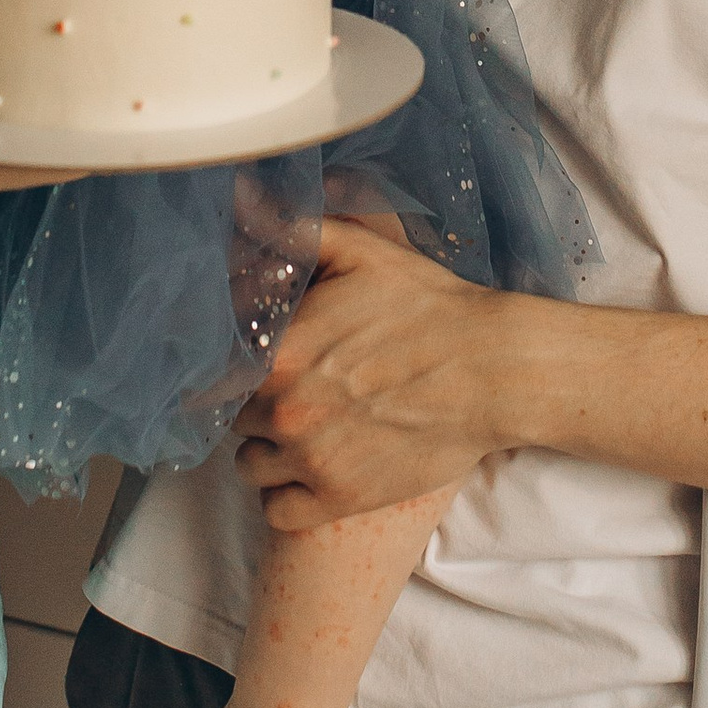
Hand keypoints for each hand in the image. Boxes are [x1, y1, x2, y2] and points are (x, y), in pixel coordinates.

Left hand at [234, 217, 526, 527]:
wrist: (492, 370)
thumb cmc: (428, 307)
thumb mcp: (360, 253)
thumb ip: (291, 229)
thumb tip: (238, 197)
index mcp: (280, 352)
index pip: (214, 375)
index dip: (232, 369)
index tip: (257, 365)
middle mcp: (285, 410)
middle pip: (235, 419)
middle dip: (258, 404)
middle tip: (297, 390)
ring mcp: (311, 460)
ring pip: (249, 466)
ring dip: (269, 450)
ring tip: (306, 429)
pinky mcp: (340, 499)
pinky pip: (275, 510)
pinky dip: (285, 494)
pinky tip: (312, 468)